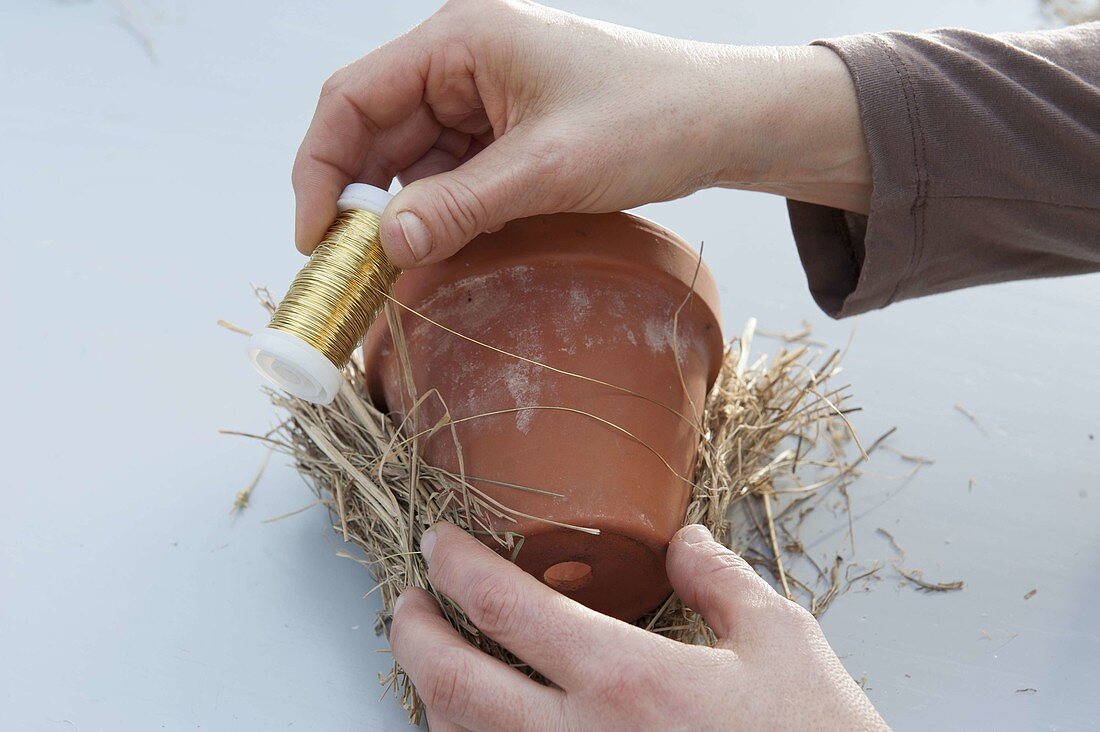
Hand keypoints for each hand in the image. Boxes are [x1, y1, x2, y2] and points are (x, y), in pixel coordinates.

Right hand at [292, 0, 869, 265]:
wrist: (721, 122)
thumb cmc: (648, 120)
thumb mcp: (549, 169)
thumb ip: (462, 205)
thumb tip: (386, 248)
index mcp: (459, 40)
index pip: (353, 97)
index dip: (321, 167)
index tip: (315, 237)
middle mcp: (461, 61)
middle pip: (377, 131)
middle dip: (362, 200)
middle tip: (357, 272)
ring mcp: (484, 96)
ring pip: (414, 158)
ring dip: (406, 212)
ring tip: (404, 268)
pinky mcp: (507, 129)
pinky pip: (453, 171)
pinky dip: (443, 209)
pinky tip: (447, 245)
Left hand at [390, 522, 886, 730]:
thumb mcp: (783, 643)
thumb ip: (721, 580)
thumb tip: (684, 542)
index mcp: (626, 679)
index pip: (506, 606)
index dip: (458, 565)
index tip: (439, 543)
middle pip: (453, 684)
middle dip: (412, 634)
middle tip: (408, 601)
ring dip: (432, 697)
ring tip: (437, 661)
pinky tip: (484, 728)